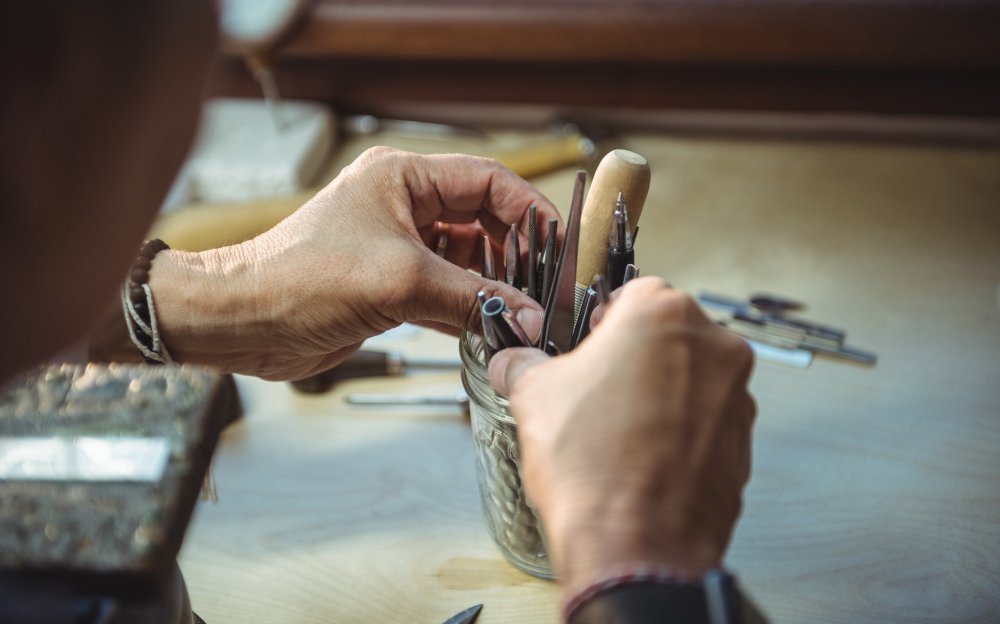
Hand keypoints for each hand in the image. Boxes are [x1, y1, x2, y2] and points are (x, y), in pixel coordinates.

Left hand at [147, 147, 559, 379]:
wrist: (242, 321)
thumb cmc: (298, 279)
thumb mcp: (398, 282)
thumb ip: (471, 298)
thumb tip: (526, 315)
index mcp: (402, 178)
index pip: (487, 181)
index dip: (528, 210)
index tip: (557, 244)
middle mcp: (403, 206)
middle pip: (484, 220)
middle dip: (516, 252)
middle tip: (543, 286)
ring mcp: (398, 247)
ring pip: (468, 260)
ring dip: (494, 286)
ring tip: (521, 311)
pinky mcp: (391, 285)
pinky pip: (447, 291)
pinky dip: (469, 309)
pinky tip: (490, 327)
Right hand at [488, 278, 755, 591]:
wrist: (635, 547)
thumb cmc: (592, 466)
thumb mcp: (534, 396)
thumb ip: (523, 364)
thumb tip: (514, 363)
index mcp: (663, 314)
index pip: (631, 292)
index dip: (600, 321)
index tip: (585, 344)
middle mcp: (713, 346)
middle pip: (666, 335)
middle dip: (631, 359)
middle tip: (595, 392)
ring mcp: (736, 397)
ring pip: (689, 378)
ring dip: (658, 395)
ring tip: (615, 433)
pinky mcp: (744, 443)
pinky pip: (706, 422)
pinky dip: (679, 432)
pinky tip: (642, 459)